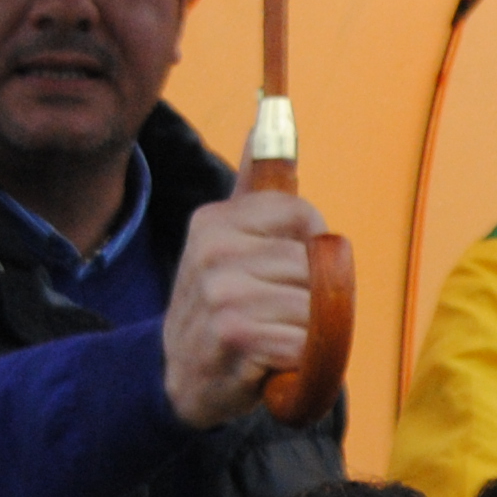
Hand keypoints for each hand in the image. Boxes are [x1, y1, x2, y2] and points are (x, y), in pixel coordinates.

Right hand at [162, 188, 325, 427]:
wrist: (181, 380)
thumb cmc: (221, 309)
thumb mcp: (226, 242)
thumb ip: (252, 188)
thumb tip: (265, 117)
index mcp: (215, 221)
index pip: (303, 216)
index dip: (310, 251)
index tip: (284, 274)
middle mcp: (214, 250)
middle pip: (314, 264)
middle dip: (309, 299)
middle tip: (273, 317)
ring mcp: (222, 292)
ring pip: (314, 306)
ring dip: (304, 334)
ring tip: (270, 340)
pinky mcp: (236, 334)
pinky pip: (303, 343)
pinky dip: (298, 363)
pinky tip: (267, 363)